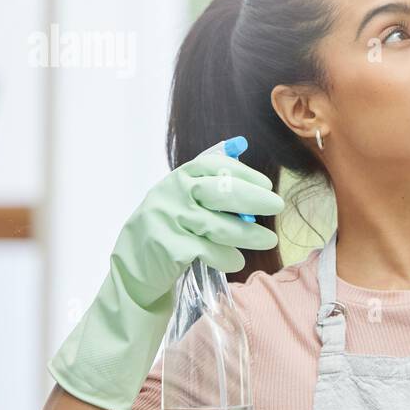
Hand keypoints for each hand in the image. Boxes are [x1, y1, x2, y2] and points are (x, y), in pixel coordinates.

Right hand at [112, 139, 282, 308]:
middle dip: (253, 198)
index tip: (266, 185)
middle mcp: (171, 195)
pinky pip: (208, 251)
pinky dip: (227, 257)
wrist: (132, 267)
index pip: (213, 165)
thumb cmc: (167, 226)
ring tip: (269, 240)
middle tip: (277, 206)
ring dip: (248, 234)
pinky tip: (236, 260)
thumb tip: (240, 142)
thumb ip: (207, 173)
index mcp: (177, 178)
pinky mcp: (169, 248)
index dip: (244, 172)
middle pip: (220, 192)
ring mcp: (168, 221)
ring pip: (218, 225)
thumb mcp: (180, 194)